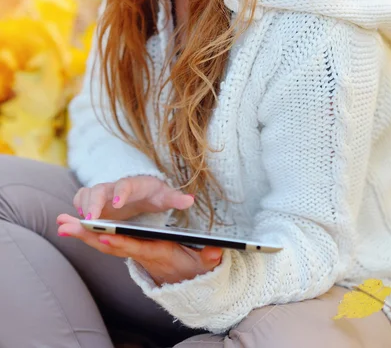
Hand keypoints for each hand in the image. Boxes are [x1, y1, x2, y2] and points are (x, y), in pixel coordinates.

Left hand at [56, 213, 222, 284]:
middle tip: (67, 226)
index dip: (121, 243)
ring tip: (61, 222)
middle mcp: (139, 253)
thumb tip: (217, 250)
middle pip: (111, 245)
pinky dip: (86, 234)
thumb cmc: (191, 266)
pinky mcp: (124, 247)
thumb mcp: (203, 263)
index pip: (136, 249)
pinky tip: (69, 225)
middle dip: (89, 236)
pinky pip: (102, 241)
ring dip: (81, 234)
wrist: (181, 280)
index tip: (105, 237)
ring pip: (102, 243)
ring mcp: (129, 251)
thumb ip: (209, 257)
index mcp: (156, 253)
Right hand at [72, 175, 194, 220]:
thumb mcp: (165, 196)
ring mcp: (102, 193)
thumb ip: (175, 198)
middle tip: (91, 219)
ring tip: (79, 221)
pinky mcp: (93, 201)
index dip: (122, 193)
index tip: (119, 204)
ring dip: (81, 205)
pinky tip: (73, 223)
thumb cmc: (153, 193)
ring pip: (86, 193)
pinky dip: (76, 208)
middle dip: (94, 202)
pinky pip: (80, 200)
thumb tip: (190, 200)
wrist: (142, 189)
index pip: (126, 185)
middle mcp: (114, 187)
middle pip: (100, 189)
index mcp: (134, 185)